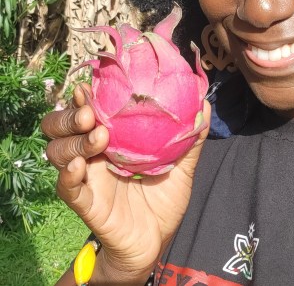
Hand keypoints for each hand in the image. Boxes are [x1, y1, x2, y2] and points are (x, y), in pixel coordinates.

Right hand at [42, 84, 210, 283]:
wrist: (157, 239)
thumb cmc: (164, 199)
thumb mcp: (182, 165)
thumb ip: (191, 137)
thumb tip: (206, 103)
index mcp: (112, 139)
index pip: (88, 109)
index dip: (85, 95)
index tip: (92, 84)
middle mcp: (93, 154)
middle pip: (60, 126)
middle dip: (69, 114)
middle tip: (90, 113)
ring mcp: (87, 178)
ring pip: (57, 151)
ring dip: (74, 141)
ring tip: (99, 137)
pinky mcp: (86, 203)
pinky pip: (65, 187)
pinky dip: (68, 174)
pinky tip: (80, 166)